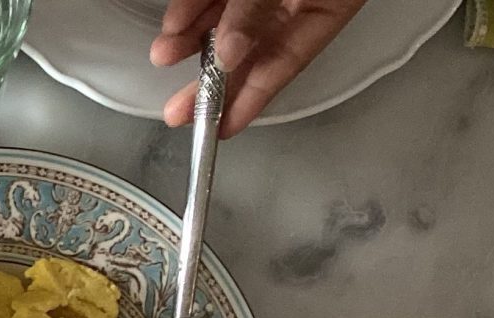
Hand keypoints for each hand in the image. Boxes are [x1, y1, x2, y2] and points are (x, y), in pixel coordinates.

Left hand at [152, 0, 369, 135]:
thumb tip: (229, 53)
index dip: (250, 101)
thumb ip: (257, 12)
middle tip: (178, 112)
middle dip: (210, 81)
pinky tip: (176, 23)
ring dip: (191, 41)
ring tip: (164, 55)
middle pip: (250, 48)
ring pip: (225, 19)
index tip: (220, 130)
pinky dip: (193, 7)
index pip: (286, 64)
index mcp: (330, 5)